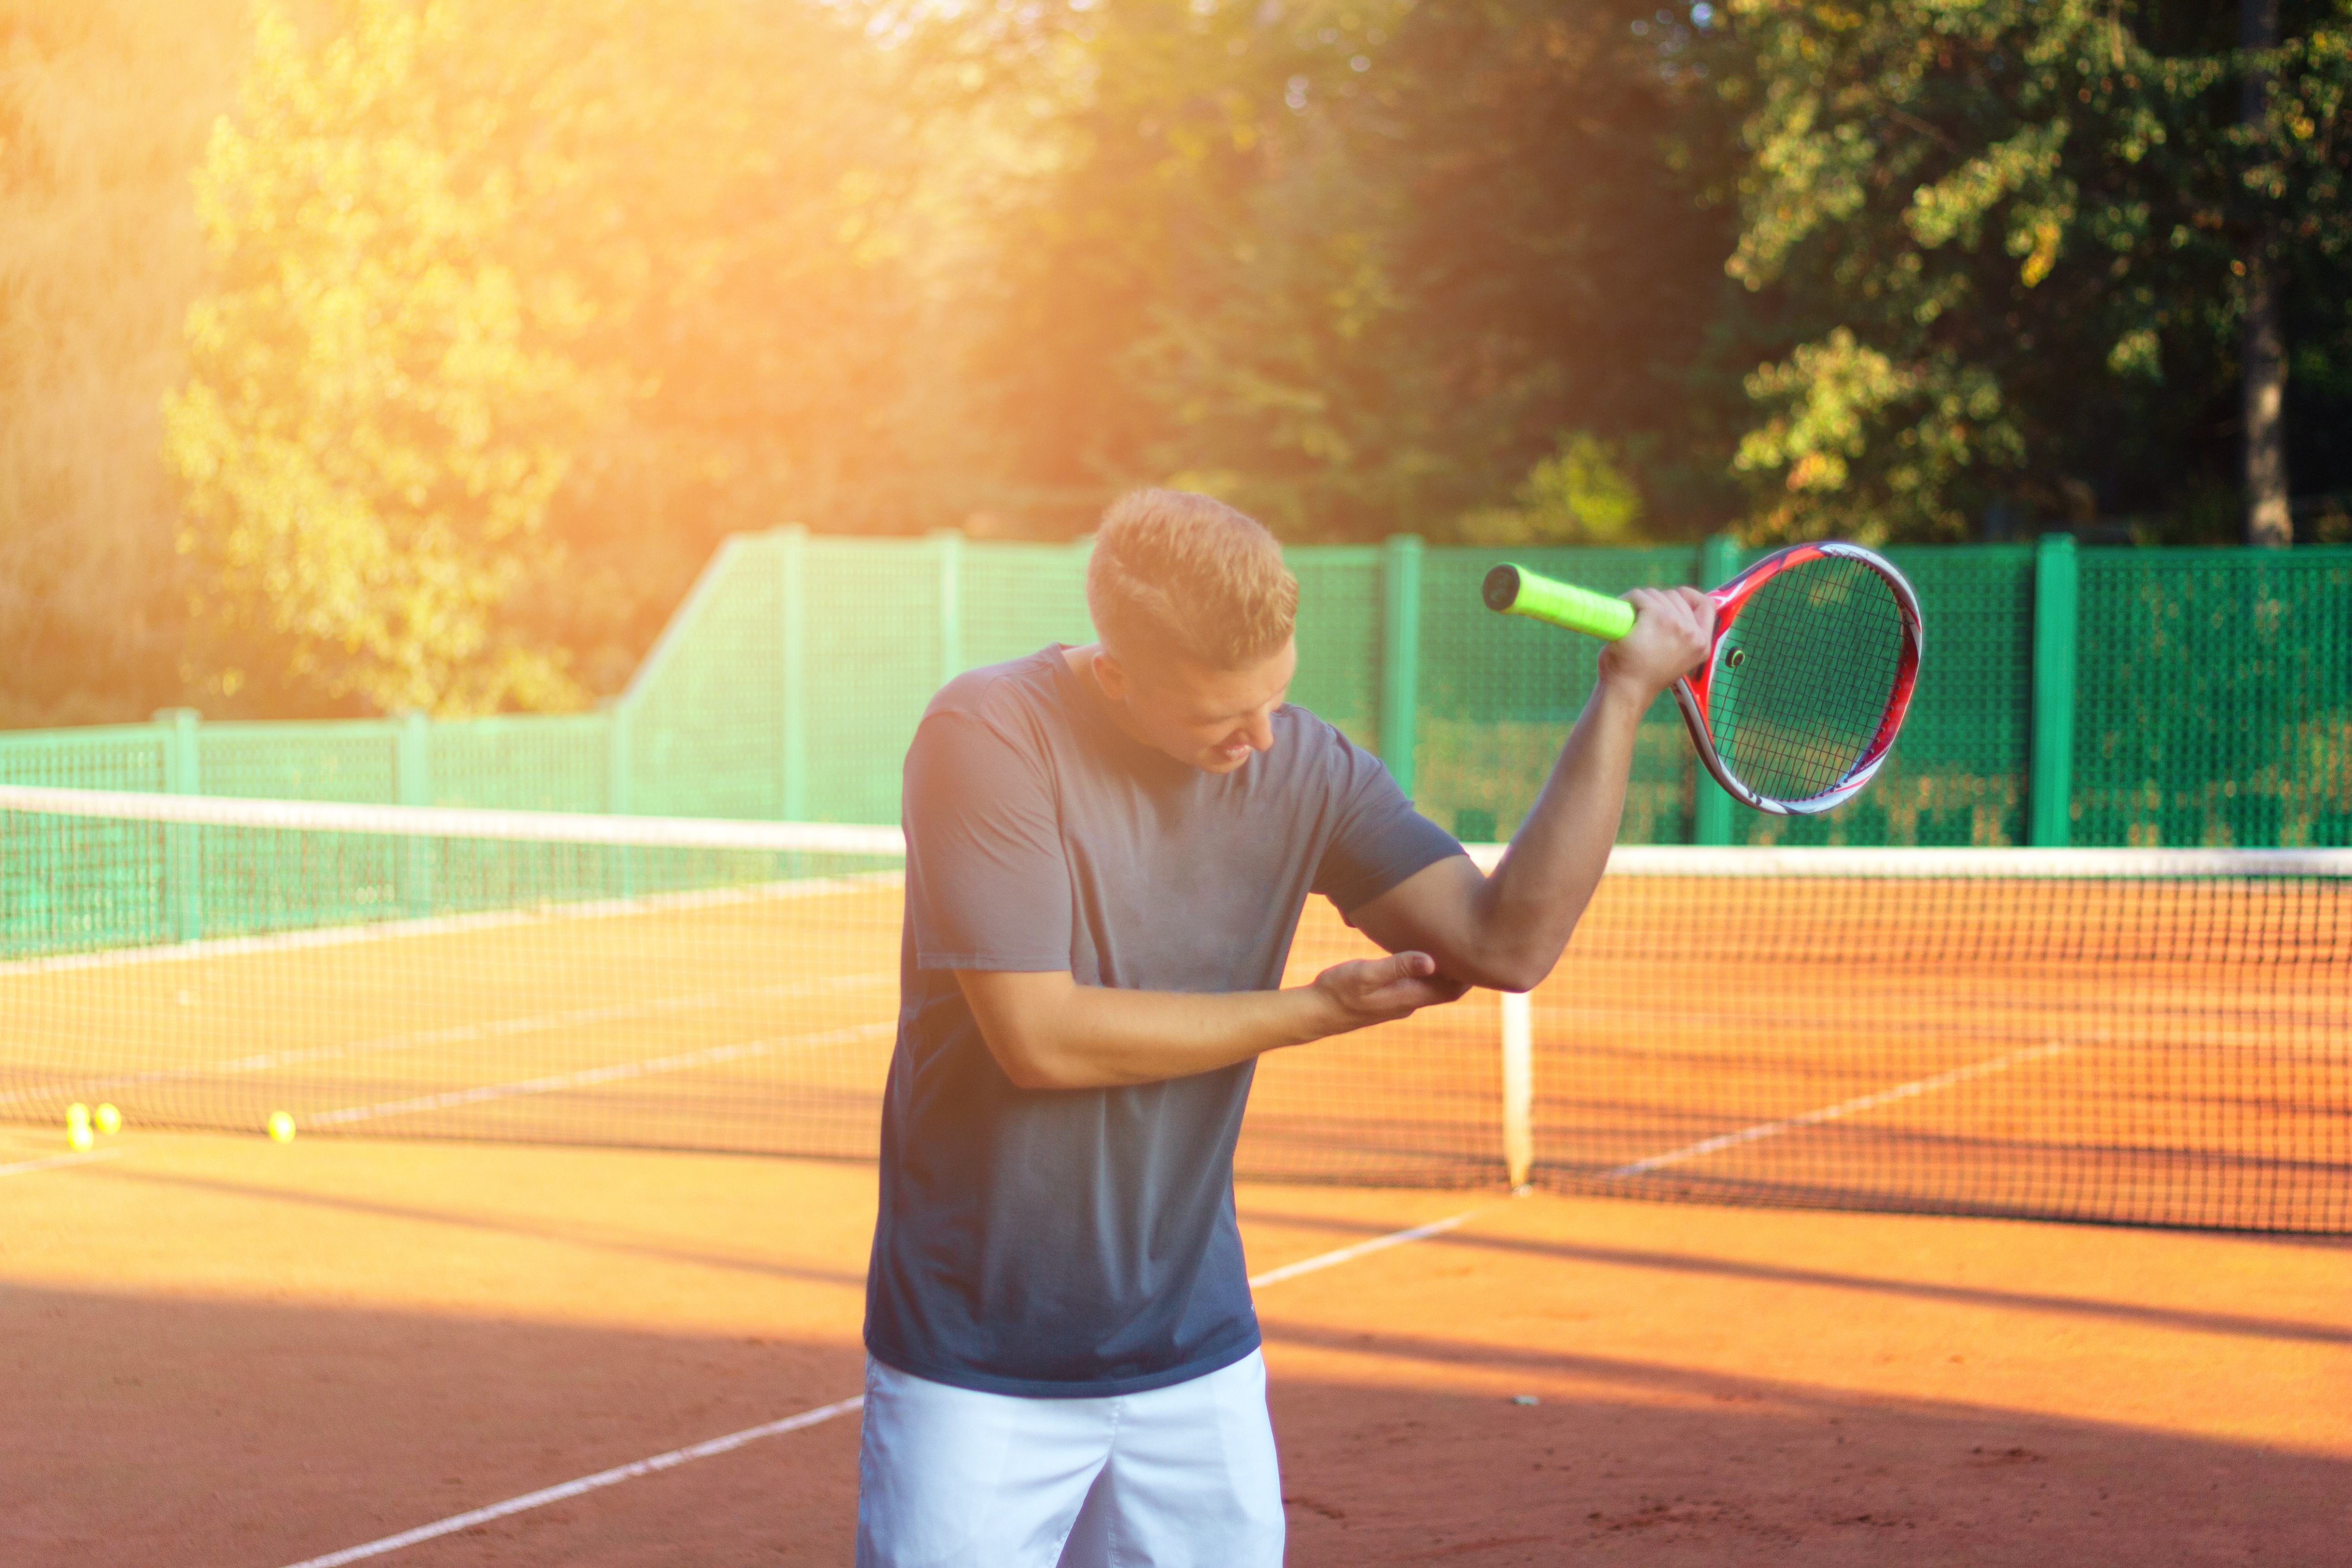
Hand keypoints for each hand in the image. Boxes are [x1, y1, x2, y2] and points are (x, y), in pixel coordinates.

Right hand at [1310, 951, 1469, 1032]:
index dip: (1469, 974)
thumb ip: (1398, 966)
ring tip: (1453, 946)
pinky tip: (1421, 956)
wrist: (1316, 1013)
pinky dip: (1427, 973)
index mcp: (1408, 997)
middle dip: (1462, 971)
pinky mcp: (1388, 1000)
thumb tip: (1432, 960)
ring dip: (1445, 972)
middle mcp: (1408, 1003)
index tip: (1479, 950)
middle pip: (1447, 990)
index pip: (1451, 990)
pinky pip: (1417, 986)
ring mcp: (1398, 1003)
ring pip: (1433, 988)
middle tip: (1473, 944)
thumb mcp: (1366, 974)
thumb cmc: (1338, 991)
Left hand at [1597, 586, 1713, 701]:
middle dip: (1656, 602)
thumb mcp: (1673, 657)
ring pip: (1656, 594)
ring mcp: (1677, 623)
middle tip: (1640, 619)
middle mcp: (1694, 633)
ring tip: (1629, 621)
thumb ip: (1680, 637)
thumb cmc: (1643, 677)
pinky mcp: (1657, 616)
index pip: (1707, 605)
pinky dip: (1627, 601)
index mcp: (1702, 644)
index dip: (1688, 598)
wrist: (1626, 692)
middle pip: (1676, 596)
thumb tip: (1675, 611)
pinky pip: (1639, 596)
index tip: (1669, 602)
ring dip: (1639, 603)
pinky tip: (1621, 615)